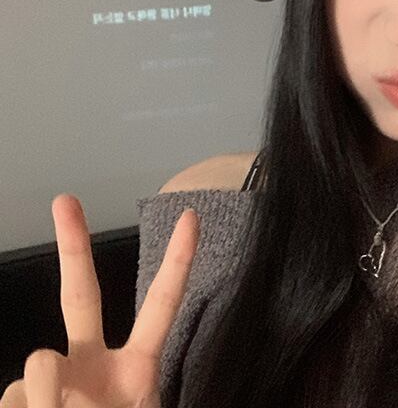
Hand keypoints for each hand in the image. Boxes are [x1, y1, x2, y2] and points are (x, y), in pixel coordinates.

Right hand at [1, 193, 198, 406]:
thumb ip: (91, 401)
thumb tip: (38, 372)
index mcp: (138, 369)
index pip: (161, 304)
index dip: (178, 261)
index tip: (193, 216)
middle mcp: (92, 365)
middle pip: (82, 295)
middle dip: (73, 245)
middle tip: (65, 198)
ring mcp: (52, 383)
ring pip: (33, 368)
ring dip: (40, 400)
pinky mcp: (18, 402)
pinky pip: (10, 400)